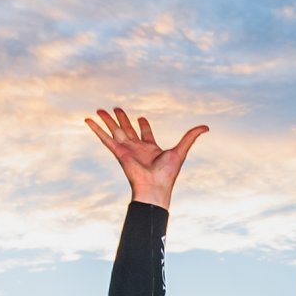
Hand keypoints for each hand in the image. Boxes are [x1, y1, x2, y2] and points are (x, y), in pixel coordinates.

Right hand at [86, 104, 208, 209]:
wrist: (155, 187)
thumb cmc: (167, 174)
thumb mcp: (181, 150)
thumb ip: (191, 137)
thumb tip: (206, 126)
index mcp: (150, 148)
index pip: (145, 134)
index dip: (143, 125)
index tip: (141, 117)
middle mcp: (137, 148)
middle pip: (127, 129)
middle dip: (122, 119)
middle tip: (117, 108)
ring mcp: (126, 150)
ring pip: (115, 130)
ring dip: (107, 120)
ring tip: (100, 109)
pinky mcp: (118, 152)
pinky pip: (105, 138)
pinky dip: (96, 129)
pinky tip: (88, 120)